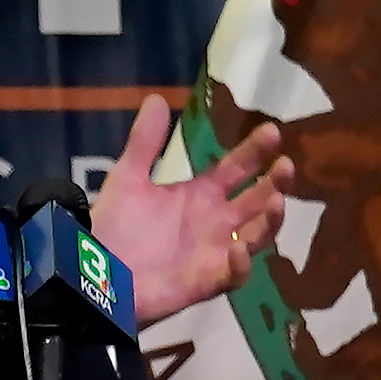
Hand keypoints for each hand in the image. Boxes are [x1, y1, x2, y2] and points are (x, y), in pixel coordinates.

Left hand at [90, 94, 292, 326]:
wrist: (94, 270)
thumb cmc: (115, 225)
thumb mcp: (128, 178)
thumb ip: (144, 142)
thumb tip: (156, 98)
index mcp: (200, 194)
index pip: (238, 168)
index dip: (255, 150)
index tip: (272, 131)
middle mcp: (216, 222)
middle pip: (257, 200)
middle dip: (275, 183)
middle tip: (286, 165)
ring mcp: (215, 252)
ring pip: (258, 236)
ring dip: (270, 220)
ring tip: (278, 201)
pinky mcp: (207, 281)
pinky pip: (234, 275)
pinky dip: (240, 264)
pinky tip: (239, 249)